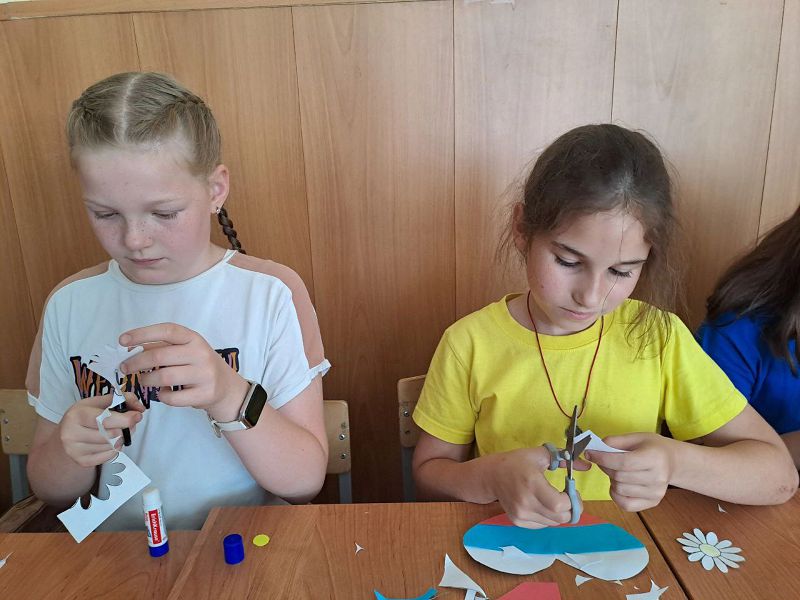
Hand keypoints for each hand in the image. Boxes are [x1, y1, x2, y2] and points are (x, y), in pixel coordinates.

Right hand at [59, 393, 143, 466]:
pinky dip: (115, 449)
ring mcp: (75, 450)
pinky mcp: (82, 462)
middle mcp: (72, 434)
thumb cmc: (85, 416)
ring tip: (117, 431)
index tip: (137, 415)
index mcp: (77, 415)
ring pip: (112, 446)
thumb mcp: (99, 402)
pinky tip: (109, 441)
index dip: (125, 419)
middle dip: (126, 428)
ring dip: (121, 438)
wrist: (64, 435)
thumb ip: (123, 399)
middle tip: (129, 423)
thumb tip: (140, 408)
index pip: (104, 420)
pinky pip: (109, 456)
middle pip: (111, 434)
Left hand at [119, 323, 248, 420]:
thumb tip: (130, 350)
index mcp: (194, 338)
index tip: (122, 340)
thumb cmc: (198, 365)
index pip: (167, 331)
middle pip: (160, 356)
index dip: (143, 334)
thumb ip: (162, 347)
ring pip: (164, 377)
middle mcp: (201, 354)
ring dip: (146, 380)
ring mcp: (204, 374)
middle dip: (136, 362)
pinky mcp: (205, 394)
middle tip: (124, 367)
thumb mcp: (185, 350)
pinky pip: (173, 397)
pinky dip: (162, 396)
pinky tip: (163, 392)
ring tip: (143, 380)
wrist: (226, 387)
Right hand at [488, 447, 590, 528]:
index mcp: (532, 484)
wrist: (492, 475)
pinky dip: (548, 517)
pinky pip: (543, 525)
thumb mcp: (540, 454)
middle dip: (571, 509)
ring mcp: (521, 515)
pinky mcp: (518, 522)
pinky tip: (543, 505)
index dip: (572, 500)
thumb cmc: (517, 462)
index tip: (571, 490)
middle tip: (568, 496)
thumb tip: (587, 465)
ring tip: (555, 499)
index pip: (560, 505)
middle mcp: (526, 503)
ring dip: (560, 513)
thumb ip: (565, 458)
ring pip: (553, 523)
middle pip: (560, 518)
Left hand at [586, 432, 676, 511]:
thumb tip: (597, 448)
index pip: (623, 462)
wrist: (673, 462)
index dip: (602, 458)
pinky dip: (616, 495)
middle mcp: (657, 477)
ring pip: (620, 490)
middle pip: (619, 476)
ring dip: (611, 480)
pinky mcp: (653, 503)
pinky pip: (626, 504)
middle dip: (605, 467)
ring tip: (617, 471)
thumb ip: (616, 441)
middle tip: (604, 460)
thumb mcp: (636, 437)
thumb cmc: (652, 448)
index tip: (590, 453)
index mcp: (654, 458)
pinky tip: (618, 485)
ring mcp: (656, 493)